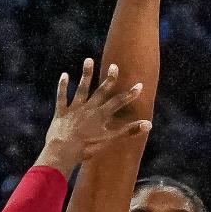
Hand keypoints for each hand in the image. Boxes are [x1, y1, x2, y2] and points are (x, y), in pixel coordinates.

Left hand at [36, 60, 149, 177]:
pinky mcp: (61, 113)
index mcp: (101, 115)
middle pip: (101, 91)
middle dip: (109, 79)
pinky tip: (65, 74)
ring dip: (86, 75)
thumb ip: (129, 130)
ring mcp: (74, 109)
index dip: (130, 94)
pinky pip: (62, 97)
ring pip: (82, 89)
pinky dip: (63, 86)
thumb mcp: (110, 139)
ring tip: (89, 60)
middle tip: (114, 66)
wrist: (63, 150)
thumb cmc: (88, 147)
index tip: (140, 85)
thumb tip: (149, 124)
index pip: (119, 102)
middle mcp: (89, 108)